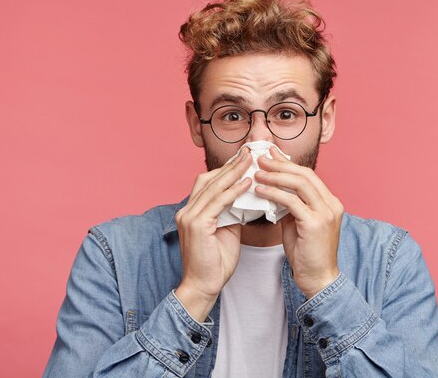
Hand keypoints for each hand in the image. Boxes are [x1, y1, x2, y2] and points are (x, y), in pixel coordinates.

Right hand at [174, 147, 252, 321]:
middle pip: (209, 179)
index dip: (226, 169)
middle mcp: (186, 210)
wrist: (203, 286)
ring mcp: (189, 216)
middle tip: (249, 152)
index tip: (244, 159)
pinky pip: (218, 202)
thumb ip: (231, 212)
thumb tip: (246, 197)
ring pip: (214, 187)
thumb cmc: (215, 263)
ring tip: (251, 161)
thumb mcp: (226, 231)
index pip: (208, 182)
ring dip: (234, 172)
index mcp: (191, 211)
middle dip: (231, 165)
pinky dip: (233, 191)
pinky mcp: (197, 225)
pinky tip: (247, 183)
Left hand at [254, 147, 342, 297]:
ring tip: (256, 172)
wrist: (318, 278)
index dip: (288, 163)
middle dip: (280, 164)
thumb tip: (274, 189)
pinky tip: (259, 191)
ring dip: (275, 175)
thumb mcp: (299, 223)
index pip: (308, 175)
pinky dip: (274, 193)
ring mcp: (325, 213)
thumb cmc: (306, 253)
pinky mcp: (315, 223)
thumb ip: (291, 206)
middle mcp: (331, 204)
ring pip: (299, 184)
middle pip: (304, 174)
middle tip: (260, 158)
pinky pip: (291, 201)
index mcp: (330, 202)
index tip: (270, 154)